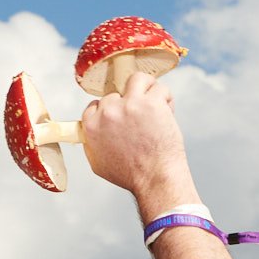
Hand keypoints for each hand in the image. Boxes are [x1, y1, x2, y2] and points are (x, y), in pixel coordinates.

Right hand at [81, 72, 199, 213]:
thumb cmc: (129, 175)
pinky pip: (159, 88)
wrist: (154, 179)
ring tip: (154, 100)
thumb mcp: (98, 163)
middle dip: (129, 105)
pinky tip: (168, 110)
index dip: (109, 109)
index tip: (121, 116)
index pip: (95, 105)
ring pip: (137, 79)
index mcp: (91, 125)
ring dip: (146, 88)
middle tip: (142, 119)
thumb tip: (91, 133)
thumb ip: (91, 143)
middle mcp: (108, 112)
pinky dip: (165, 97)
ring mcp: (130, 105)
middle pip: (117, 95)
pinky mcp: (151, 103)